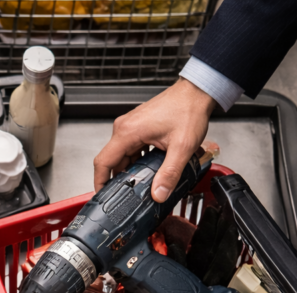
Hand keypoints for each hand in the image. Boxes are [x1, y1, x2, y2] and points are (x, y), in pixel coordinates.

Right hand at [93, 78, 217, 201]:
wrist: (197, 92)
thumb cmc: (188, 110)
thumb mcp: (182, 147)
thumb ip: (170, 173)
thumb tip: (159, 194)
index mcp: (128, 132)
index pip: (102, 162)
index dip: (100, 182)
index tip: (103, 195)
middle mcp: (124, 128)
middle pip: (112, 160)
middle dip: (120, 178)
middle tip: (130, 194)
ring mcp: (130, 126)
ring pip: (122, 155)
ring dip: (131, 169)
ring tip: (143, 182)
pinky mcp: (137, 126)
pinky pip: (130, 148)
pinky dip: (137, 160)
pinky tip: (149, 167)